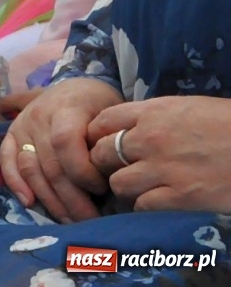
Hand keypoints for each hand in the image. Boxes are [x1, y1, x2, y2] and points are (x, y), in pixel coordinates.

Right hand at [0, 78, 123, 221]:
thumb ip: (107, 140)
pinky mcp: (10, 134)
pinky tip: (29, 202)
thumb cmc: (100, 104)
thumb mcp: (112, 113)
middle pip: (50, 164)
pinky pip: (6, 160)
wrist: (77, 87)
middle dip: (71, 199)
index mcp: (66, 106)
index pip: (65, 142)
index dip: (82, 171)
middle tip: (90, 221)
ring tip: (69, 220)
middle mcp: (38, 116)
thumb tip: (111, 172)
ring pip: (31, 169)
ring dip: (50, 200)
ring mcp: (21, 125)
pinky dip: (14, 182)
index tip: (103, 189)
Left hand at [88, 97, 230, 213]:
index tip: (102, 144)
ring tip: (138, 189)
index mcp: (153, 112)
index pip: (102, 122)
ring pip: (117, 183)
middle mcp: (150, 138)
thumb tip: (130, 126)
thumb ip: (154, 116)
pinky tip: (157, 203)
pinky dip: (145, 207)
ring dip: (124, 189)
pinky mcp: (180, 197)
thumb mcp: (187, 107)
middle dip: (105, 164)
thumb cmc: (229, 124)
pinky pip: (142, 206)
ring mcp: (164, 168)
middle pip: (102, 154)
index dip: (97, 136)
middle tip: (117, 171)